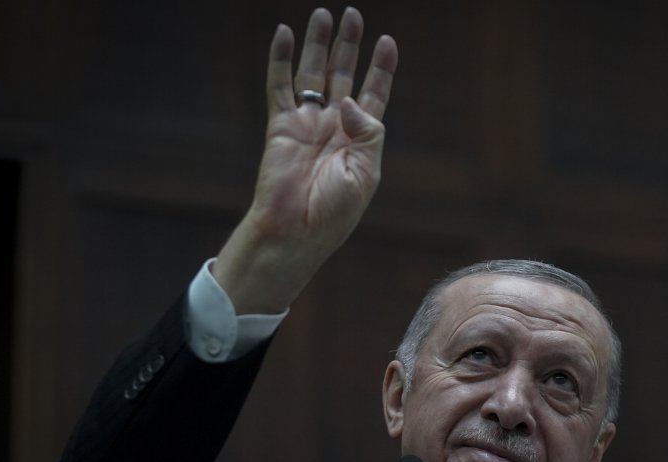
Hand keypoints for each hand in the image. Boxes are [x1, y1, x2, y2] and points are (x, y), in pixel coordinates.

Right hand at [214, 7, 397, 313]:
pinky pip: (279, 86)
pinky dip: (279, 59)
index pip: (374, 94)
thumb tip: (347, 99)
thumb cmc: (334, 213)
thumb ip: (366, 133)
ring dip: (317, 45)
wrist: (295, 233)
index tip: (387, 42)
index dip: (381, 68)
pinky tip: (282, 34)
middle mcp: (335, 127)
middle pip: (343, 75)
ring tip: (321, 14)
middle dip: (349, 46)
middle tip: (353, 15)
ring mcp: (307, 124)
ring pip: (312, 74)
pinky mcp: (280, 126)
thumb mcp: (365, 174)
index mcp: (360, 139)